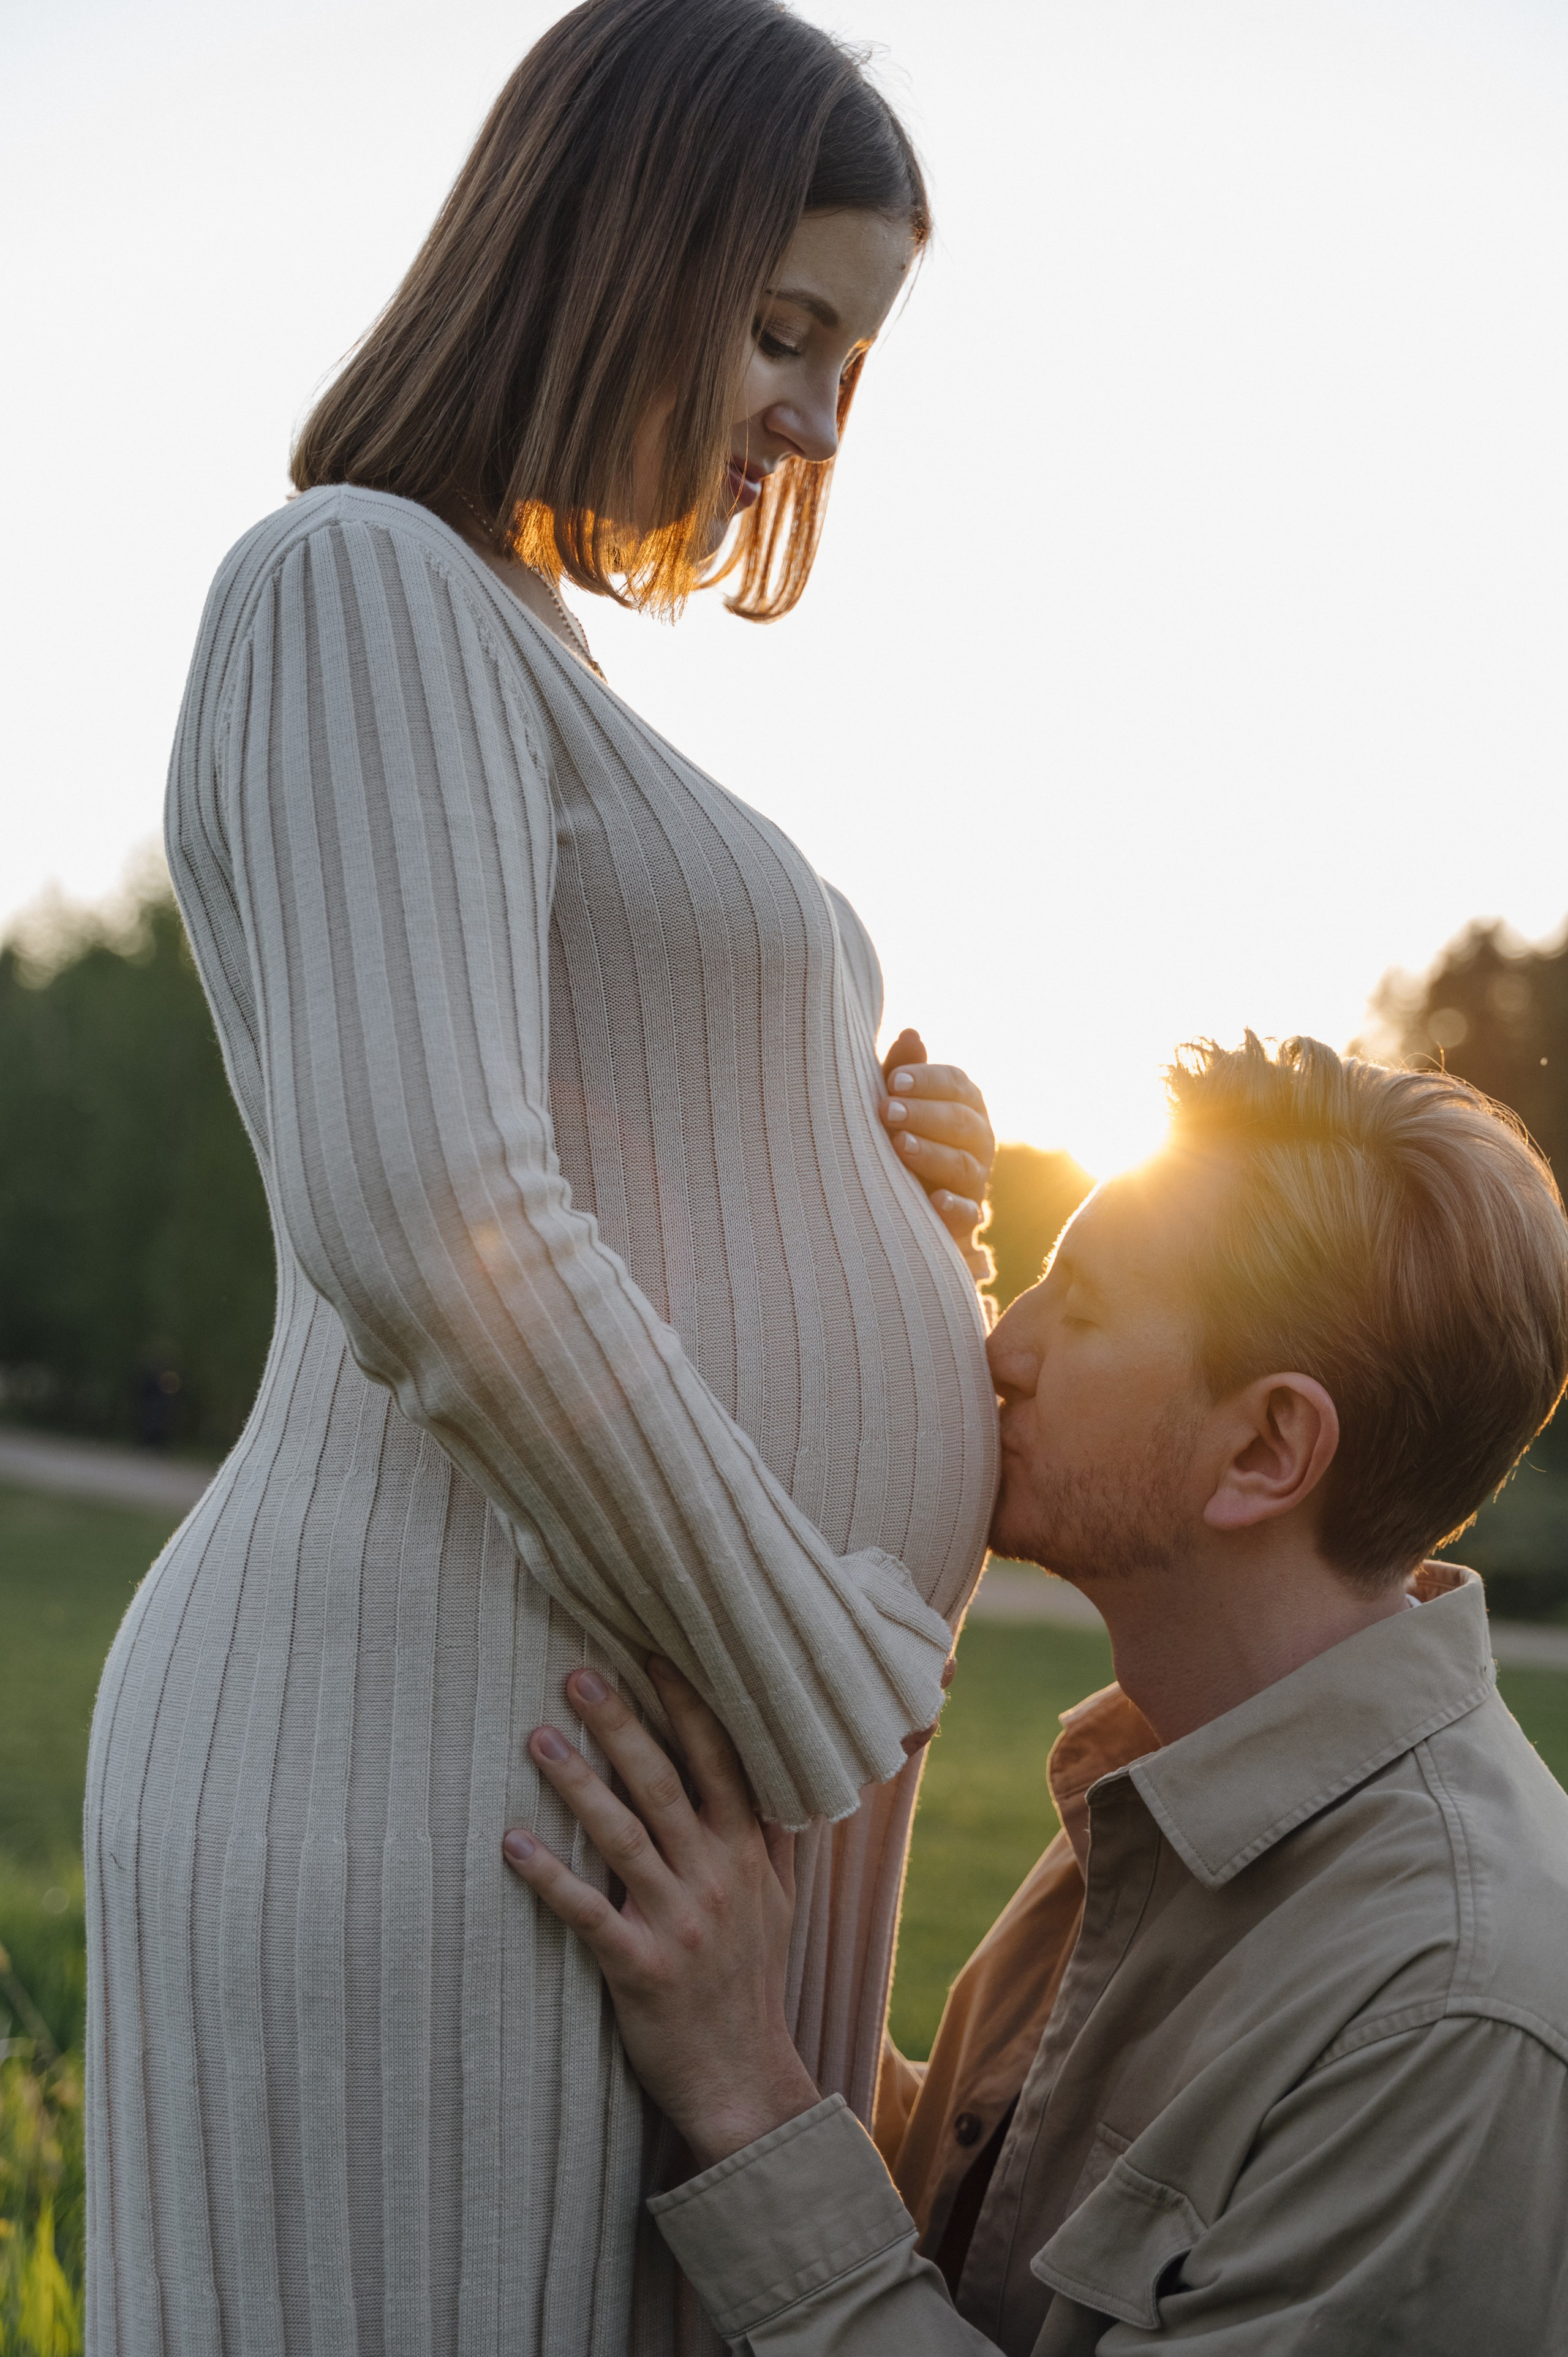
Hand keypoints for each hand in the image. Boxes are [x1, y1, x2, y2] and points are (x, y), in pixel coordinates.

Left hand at [501, 1660, 820, 2170]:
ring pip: (623, 1836)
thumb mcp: (777, 1904)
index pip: (721, 1761)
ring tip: (538, 1737)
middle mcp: (716, 1875)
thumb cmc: (751, 1983)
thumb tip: (774, 1776)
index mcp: (746, 1853)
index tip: (655, 1653)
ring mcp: (679, 1920)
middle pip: (665, 1782)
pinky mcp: (640, 1966)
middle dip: (622, 1724)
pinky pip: (587, 1912)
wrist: (744, 2080)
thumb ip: (770, 1838)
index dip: (688, 1705)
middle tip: (579, 1674)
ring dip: (578, 1783)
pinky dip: (548, 1876)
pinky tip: (512, 1843)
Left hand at [880, 1028, 995, 1263]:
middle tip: (886, 1110)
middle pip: (960, 1122)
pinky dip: (955, 1207)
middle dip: (923, 1114)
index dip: (926, 1081)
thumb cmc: (901, 1135)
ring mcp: (975, 1179)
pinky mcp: (966, 1218)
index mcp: (965, 1105)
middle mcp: (978, 1139)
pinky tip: (934, 1200)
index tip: (892, 1081)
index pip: (956, 1084)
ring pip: (962, 1165)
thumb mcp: (899, 1102)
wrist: (909, 1202)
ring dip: (931, 1153)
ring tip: (898, 1145)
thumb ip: (903, 1073)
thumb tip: (911, 1033)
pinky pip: (968, 1213)